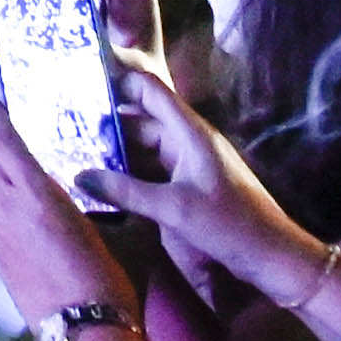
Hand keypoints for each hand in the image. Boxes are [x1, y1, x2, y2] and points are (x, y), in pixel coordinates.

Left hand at [0, 101, 142, 337]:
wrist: (86, 336)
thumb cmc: (107, 279)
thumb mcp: (110, 230)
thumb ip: (87, 202)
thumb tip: (86, 191)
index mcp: (35, 194)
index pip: (3, 139)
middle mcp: (7, 210)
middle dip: (2, 148)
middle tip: (29, 147)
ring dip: (10, 186)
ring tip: (42, 196)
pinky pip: (0, 224)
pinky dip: (13, 216)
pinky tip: (41, 233)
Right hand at [96, 57, 323, 301]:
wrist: (274, 258)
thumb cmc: (231, 225)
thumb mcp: (173, 209)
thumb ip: (125, 191)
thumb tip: (79, 176)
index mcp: (189, 133)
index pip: (149, 90)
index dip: (118, 81)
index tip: (81, 83)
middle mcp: (188, 142)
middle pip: (141, 121)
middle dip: (106, 124)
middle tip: (65, 128)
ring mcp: (190, 165)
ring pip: (144, 149)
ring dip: (115, 153)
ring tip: (75, 155)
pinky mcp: (190, 188)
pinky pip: (152, 172)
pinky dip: (129, 176)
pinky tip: (104, 186)